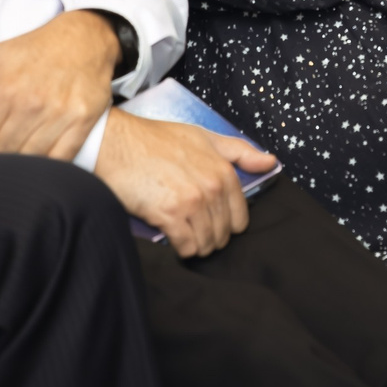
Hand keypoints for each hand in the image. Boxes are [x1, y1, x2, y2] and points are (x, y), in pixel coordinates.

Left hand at [0, 10, 118, 159]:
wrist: (84, 38)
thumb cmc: (35, 50)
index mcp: (6, 91)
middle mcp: (32, 105)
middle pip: (1, 153)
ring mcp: (60, 115)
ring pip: (29, 159)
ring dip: (16, 169)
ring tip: (7, 171)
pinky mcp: (83, 121)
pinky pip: (61, 157)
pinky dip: (46, 167)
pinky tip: (36, 167)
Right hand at [92, 110, 273, 257]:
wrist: (115, 143)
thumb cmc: (155, 140)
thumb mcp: (203, 137)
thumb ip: (240, 151)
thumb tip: (271, 162)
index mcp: (224, 170)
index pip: (240, 217)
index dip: (227, 225)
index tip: (211, 223)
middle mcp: (212, 187)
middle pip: (223, 233)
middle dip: (210, 237)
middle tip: (192, 230)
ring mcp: (193, 201)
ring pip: (207, 243)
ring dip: (195, 246)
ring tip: (182, 235)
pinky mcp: (170, 214)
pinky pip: (186, 246)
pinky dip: (181, 249)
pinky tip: (172, 239)